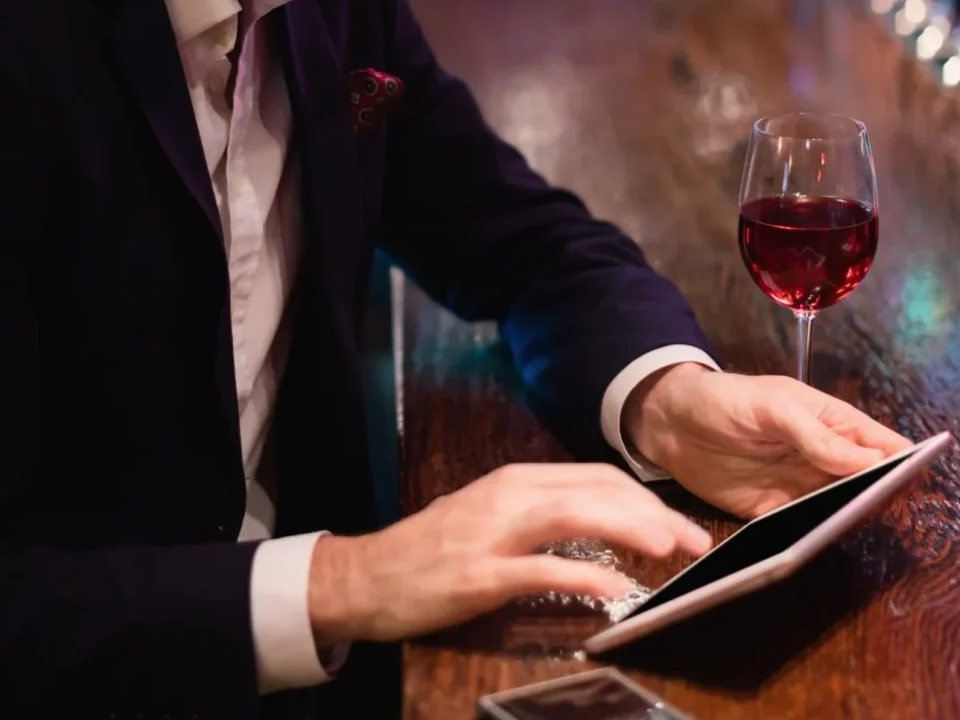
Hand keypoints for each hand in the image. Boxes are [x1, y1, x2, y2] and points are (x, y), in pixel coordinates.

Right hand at [306, 462, 711, 646]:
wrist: (369, 574)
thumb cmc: (433, 549)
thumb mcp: (492, 517)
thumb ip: (542, 516)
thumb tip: (601, 523)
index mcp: (517, 481)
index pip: (596, 478)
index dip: (644, 498)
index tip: (679, 523)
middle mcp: (510, 495)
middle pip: (596, 491)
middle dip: (652, 513)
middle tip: (694, 540)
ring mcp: (494, 532)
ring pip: (575, 516)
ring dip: (629, 529)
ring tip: (670, 549)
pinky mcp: (481, 573)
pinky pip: (541, 569)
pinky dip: (583, 574)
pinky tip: (615, 585)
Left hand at [624, 365, 913, 518]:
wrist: (669, 420)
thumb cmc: (723, 399)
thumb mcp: (771, 406)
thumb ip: (816, 434)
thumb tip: (870, 461)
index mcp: (832, 425)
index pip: (882, 446)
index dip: (900, 463)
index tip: (904, 480)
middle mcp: (824, 460)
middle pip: (870, 485)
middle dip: (878, 498)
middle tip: (873, 508)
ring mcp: (800, 488)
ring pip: (841, 511)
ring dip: (847, 520)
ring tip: (848, 525)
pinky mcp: (773, 513)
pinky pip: (803, 530)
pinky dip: (812, 537)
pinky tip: (816, 543)